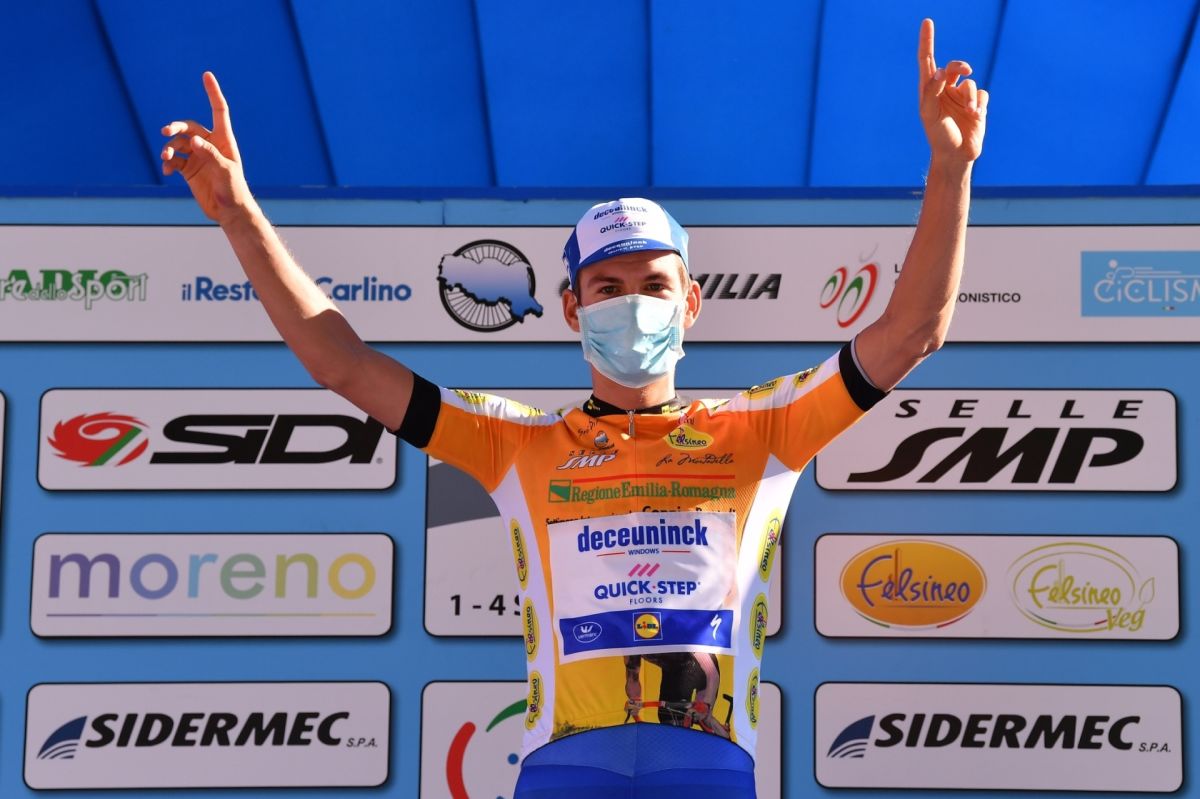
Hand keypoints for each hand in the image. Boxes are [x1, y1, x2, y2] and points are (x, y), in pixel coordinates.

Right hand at [160, 72, 253, 221]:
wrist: (229, 212)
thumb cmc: (234, 190)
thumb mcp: (225, 172)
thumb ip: (210, 155)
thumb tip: (193, 141)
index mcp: (223, 140)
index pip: (218, 110)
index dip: (212, 93)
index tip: (207, 75)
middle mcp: (209, 144)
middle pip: (188, 127)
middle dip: (176, 127)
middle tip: (165, 132)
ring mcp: (197, 156)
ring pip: (177, 143)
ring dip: (169, 148)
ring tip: (166, 158)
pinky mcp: (188, 169)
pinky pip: (174, 160)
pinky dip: (168, 163)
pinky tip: (167, 170)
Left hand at [918, 19, 987, 162]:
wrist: (956, 156)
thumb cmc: (938, 136)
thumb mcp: (930, 114)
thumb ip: (932, 91)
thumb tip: (941, 70)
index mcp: (929, 91)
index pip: (927, 61)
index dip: (927, 41)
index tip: (927, 22)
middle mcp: (945, 90)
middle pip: (953, 67)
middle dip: (959, 65)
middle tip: (965, 70)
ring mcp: (962, 97)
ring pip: (970, 82)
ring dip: (970, 96)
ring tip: (970, 112)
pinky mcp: (977, 105)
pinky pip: (982, 94)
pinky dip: (980, 103)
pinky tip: (976, 115)